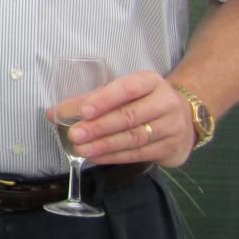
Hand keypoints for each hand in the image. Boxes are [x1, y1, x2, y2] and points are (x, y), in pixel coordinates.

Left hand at [60, 69, 194, 167]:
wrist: (184, 118)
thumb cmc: (143, 101)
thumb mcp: (123, 92)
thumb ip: (92, 99)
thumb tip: (55, 112)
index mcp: (151, 81)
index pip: (127, 88)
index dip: (105, 99)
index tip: (83, 111)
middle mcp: (165, 102)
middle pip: (129, 116)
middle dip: (98, 127)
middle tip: (74, 134)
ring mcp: (172, 127)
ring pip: (134, 138)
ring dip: (104, 145)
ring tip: (81, 149)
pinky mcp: (170, 148)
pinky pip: (138, 154)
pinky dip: (114, 156)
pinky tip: (96, 157)